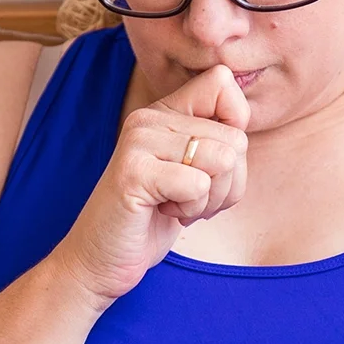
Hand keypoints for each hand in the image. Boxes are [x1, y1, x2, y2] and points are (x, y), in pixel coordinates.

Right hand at [49, 63, 249, 303]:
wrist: (100, 260)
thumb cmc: (151, 220)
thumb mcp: (192, 174)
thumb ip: (215, 144)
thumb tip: (243, 126)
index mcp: (164, 112)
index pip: (223, 83)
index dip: (236, 129)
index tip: (210, 165)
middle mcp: (149, 118)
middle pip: (235, 138)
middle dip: (226, 183)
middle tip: (189, 199)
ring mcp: (139, 142)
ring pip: (222, 160)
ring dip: (209, 199)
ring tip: (176, 205)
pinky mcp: (135, 173)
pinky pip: (199, 185)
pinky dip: (191, 210)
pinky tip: (163, 213)